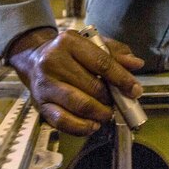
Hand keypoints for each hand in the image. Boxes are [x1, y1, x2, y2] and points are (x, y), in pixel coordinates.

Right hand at [6, 27, 144, 134]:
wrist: (33, 59)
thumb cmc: (68, 52)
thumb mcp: (91, 43)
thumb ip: (115, 52)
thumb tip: (136, 64)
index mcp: (69, 42)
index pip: (102, 63)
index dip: (122, 79)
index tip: (135, 91)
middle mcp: (54, 61)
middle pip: (93, 86)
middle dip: (111, 99)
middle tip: (119, 103)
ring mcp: (45, 84)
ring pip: (80, 105)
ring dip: (100, 114)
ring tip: (107, 113)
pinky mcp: (40, 104)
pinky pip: (63, 121)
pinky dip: (82, 127)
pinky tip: (92, 125)